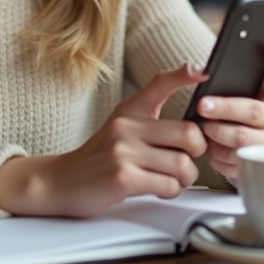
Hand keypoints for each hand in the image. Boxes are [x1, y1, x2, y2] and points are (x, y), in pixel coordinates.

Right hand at [0, 64, 208, 217]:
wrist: (59, 181)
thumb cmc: (98, 156)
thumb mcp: (121, 125)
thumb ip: (151, 117)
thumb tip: (191, 120)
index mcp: (129, 110)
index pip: (160, 83)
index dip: (184, 75)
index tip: (203, 71)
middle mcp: (126, 126)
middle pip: (188, 133)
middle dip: (198, 151)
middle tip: (188, 158)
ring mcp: (123, 152)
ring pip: (182, 164)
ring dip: (185, 178)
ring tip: (174, 179)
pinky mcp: (122, 178)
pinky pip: (168, 185)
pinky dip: (171, 191)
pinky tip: (159, 189)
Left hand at [195, 45, 263, 181]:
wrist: (251, 152)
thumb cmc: (242, 118)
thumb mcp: (245, 97)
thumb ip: (235, 82)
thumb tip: (203, 68)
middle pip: (252, 111)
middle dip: (225, 108)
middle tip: (203, 104)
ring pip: (240, 140)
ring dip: (216, 134)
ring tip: (204, 127)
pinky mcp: (260, 166)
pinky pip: (232, 161)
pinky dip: (216, 154)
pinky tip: (211, 147)